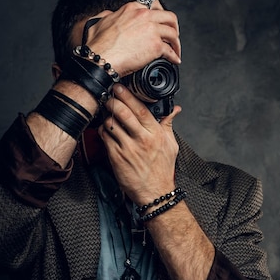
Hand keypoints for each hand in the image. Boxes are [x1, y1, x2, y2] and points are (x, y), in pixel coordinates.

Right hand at [82, 0, 181, 76]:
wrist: (101, 58)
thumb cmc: (98, 44)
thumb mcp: (100, 21)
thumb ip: (109, 15)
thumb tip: (111, 15)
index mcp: (132, 9)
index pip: (153, 6)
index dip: (160, 15)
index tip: (161, 23)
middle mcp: (144, 16)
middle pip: (169, 17)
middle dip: (173, 26)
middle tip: (173, 35)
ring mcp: (151, 30)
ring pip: (173, 33)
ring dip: (176, 43)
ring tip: (175, 50)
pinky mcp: (156, 46)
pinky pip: (170, 51)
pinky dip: (174, 56)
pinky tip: (174, 60)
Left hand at [97, 84, 180, 205]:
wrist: (155, 192)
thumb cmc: (162, 169)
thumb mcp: (171, 145)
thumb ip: (169, 124)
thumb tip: (175, 110)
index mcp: (155, 134)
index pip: (141, 109)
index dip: (129, 96)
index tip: (121, 87)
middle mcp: (142, 140)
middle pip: (124, 113)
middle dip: (114, 100)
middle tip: (109, 94)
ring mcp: (128, 149)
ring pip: (112, 124)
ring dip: (107, 115)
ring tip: (107, 111)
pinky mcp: (116, 157)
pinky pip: (105, 138)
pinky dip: (103, 130)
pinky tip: (106, 128)